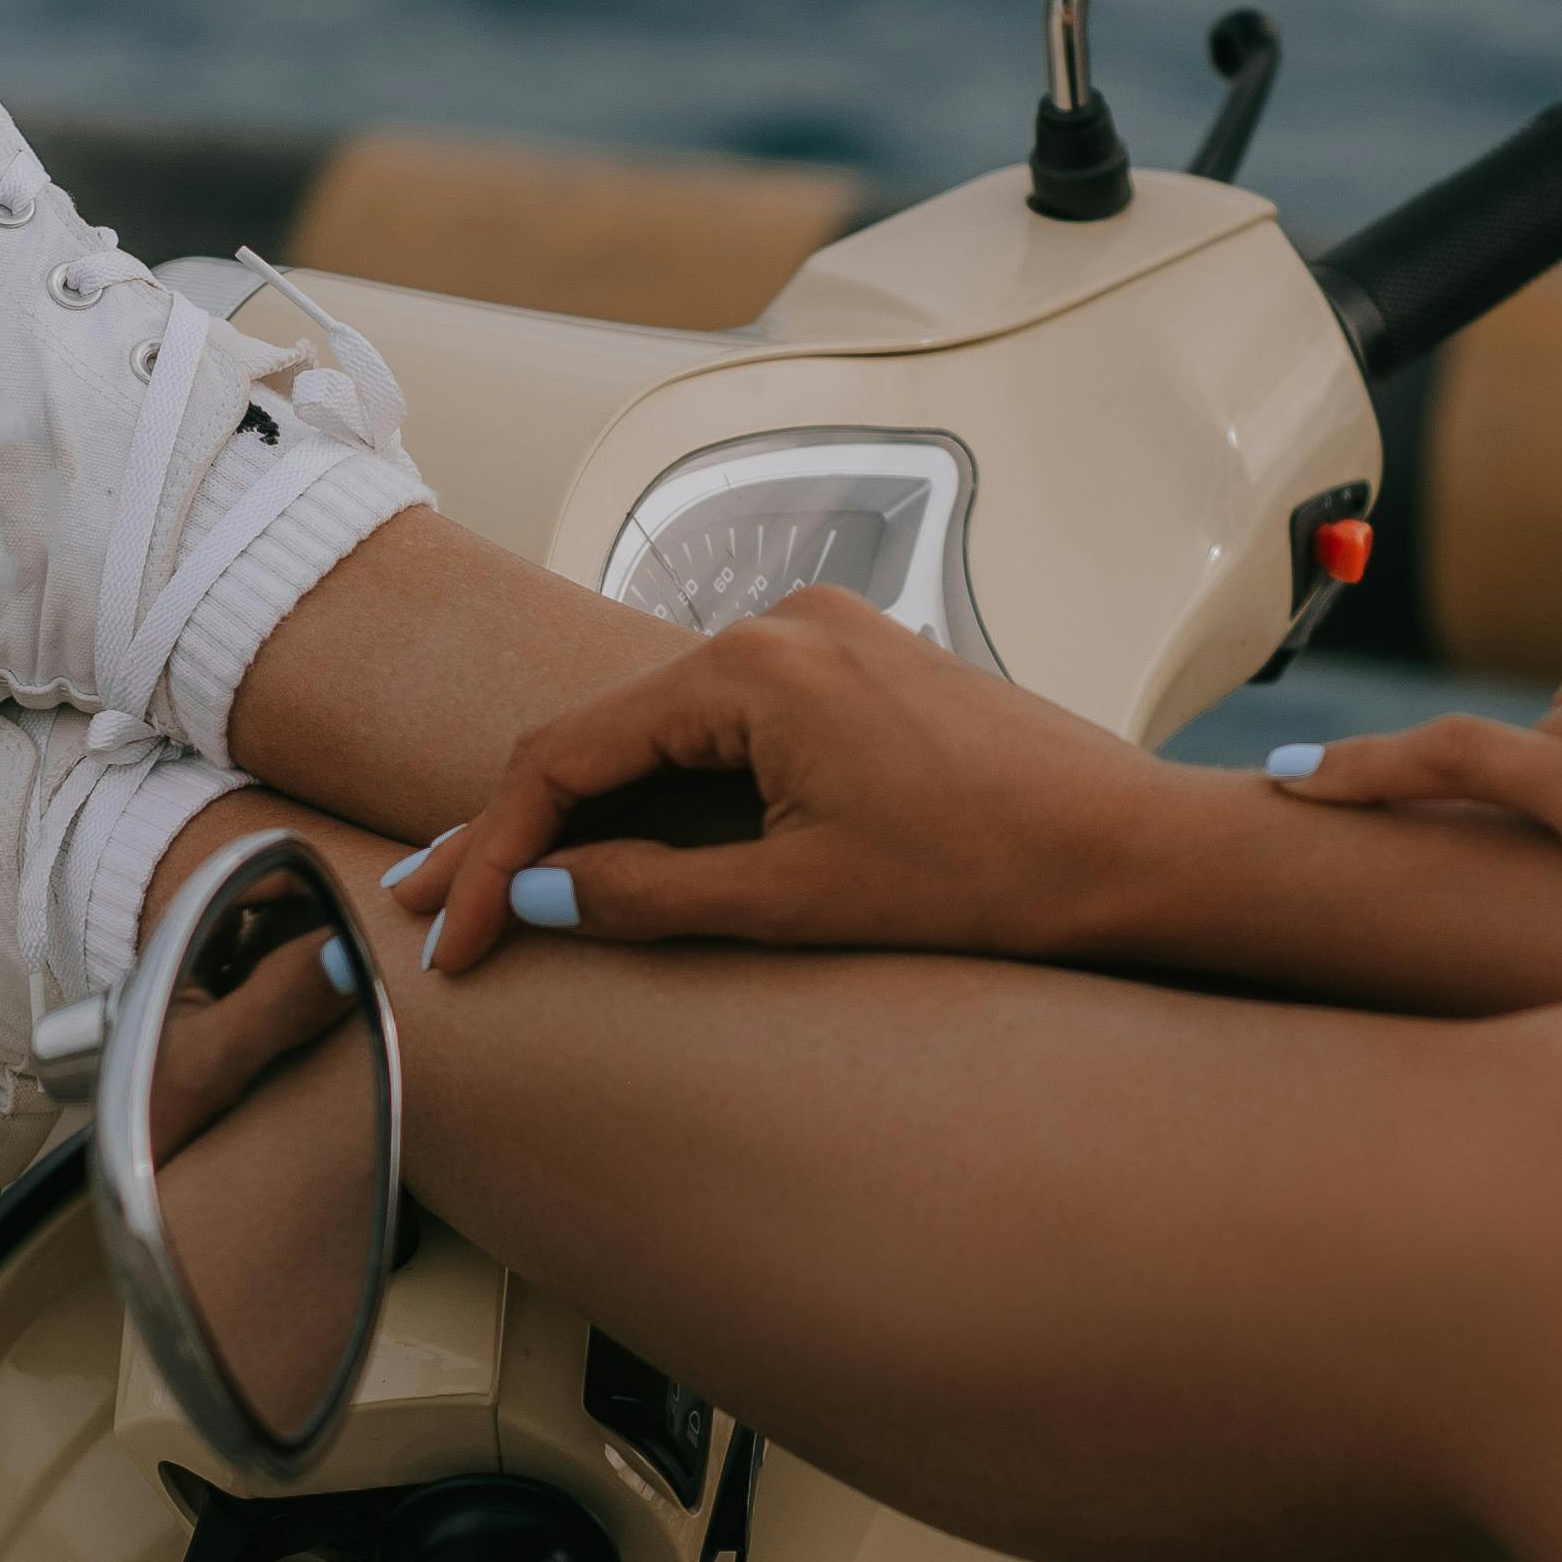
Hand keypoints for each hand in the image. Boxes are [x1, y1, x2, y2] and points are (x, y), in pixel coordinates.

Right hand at [410, 585, 1171, 971]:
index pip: (569, 756)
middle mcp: (780, 627)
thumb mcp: (796, 902)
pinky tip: (618, 843)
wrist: (1133, 853)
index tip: (452, 934)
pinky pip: (726, 726)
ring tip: (503, 883)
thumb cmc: (986, 880)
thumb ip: (650, 896)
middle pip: (603, 733)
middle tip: (427, 903)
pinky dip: (665, 789)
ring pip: (661, 729)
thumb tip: (537, 895)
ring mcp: (824, 639)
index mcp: (754, 669)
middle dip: (513, 826)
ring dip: (587, 809)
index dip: (493, 851)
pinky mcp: (859, 667)